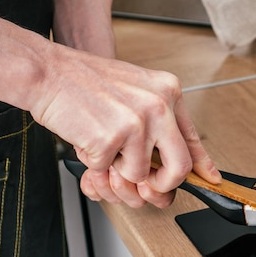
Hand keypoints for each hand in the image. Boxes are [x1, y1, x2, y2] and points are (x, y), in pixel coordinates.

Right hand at [33, 43, 220, 207]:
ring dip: (118, 168)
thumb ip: (159, 121)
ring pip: (139, 174)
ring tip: (104, 141)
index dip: (201, 165)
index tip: (209, 179)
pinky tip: (88, 137)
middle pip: (179, 166)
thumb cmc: (85, 82)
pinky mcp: (111, 138)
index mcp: (168, 91)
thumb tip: (174, 159)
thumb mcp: (136, 91)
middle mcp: (158, 105)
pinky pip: (108, 171)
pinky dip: (94, 163)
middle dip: (163, 185)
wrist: (46, 71)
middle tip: (149, 185)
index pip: (192, 138)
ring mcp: (136, 122)